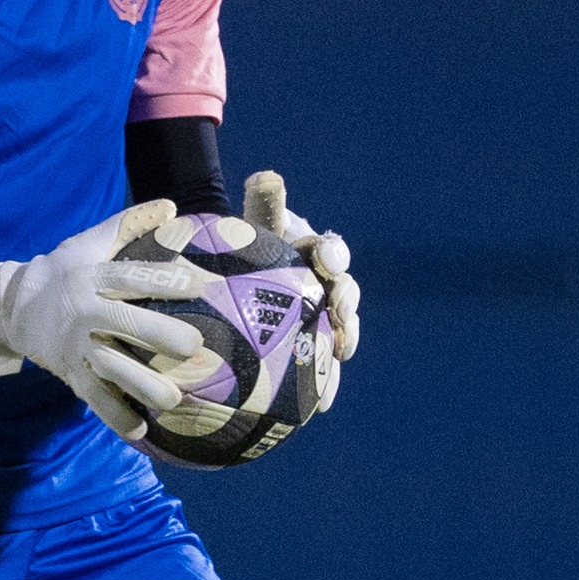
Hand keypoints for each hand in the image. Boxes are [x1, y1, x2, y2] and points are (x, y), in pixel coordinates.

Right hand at [0, 200, 218, 439]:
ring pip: (110, 368)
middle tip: (195, 346)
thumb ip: (130, 225)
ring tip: (174, 400)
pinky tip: (141, 431)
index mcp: (91, 277)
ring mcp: (76, 347)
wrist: (16, 307)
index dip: (163, 280)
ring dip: (141, 386)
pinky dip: (115, 417)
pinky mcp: (71, 375)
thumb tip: (172, 207)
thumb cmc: (66, 269)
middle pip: (122, 324)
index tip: (199, 284)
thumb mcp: (90, 242)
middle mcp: (84, 313)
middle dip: (158, 335)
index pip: (130, 277)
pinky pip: (94, 399)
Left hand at [237, 170, 360, 378]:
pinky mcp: (314, 348)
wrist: (232, 281)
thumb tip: (266, 175)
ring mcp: (321, 318)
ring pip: (342, 329)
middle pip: (345, 292)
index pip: (330, 252)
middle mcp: (324, 285)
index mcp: (312, 254)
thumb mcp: (250, 228)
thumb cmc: (242, 249)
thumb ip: (263, 208)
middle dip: (346, 300)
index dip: (331, 255)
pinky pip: (323, 366)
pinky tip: (321, 404)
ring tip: (341, 352)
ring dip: (345, 339)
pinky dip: (326, 383)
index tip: (322, 258)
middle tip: (337, 307)